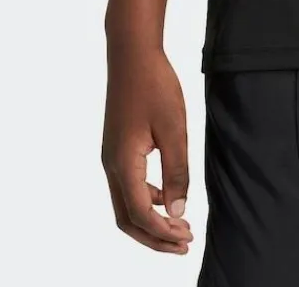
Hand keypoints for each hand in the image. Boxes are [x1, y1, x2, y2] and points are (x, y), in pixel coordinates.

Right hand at [101, 42, 194, 253]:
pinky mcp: (116, 148)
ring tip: (180, 225)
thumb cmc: (154, 86)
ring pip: (125, 204)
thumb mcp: (174, 129)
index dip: (163, 232)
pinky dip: (147, 199)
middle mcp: (111, 165)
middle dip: (154, 237)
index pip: (141, 214)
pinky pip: (127, 185)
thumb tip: (179, 211)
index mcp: (123, 164)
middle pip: (127, 219)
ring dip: (151, 219)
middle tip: (183, 244)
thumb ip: (177, 172)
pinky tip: (169, 196)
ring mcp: (111, 156)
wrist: (132, 54)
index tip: (188, 237)